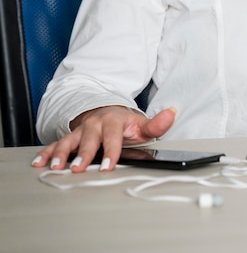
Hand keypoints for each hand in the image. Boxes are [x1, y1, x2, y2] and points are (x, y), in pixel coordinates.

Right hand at [31, 105, 176, 172]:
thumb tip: (172, 113)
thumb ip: (156, 124)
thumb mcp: (142, 124)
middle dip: (83, 154)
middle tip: (78, 169)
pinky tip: (39, 163)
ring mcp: (80, 131)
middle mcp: (94, 124)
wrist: (107, 112)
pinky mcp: (69, 137)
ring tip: (55, 168)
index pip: (112, 137)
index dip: (111, 151)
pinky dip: (46, 153)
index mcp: (113, 121)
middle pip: (88, 140)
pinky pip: (55, 144)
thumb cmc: (125, 124)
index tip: (108, 165)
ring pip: (68, 141)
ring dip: (61, 154)